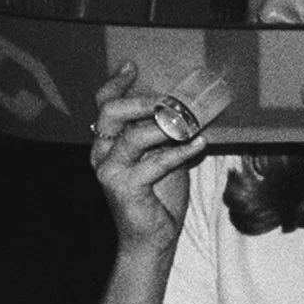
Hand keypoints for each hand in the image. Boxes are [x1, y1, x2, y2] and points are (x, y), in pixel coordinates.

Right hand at [90, 61, 202, 256]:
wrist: (151, 238)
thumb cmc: (158, 194)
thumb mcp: (162, 155)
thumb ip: (165, 133)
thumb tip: (190, 106)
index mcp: (108, 141)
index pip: (104, 104)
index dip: (116, 83)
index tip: (133, 66)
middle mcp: (102, 153)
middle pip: (111, 113)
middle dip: (144, 100)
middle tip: (172, 100)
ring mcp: (110, 171)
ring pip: (134, 136)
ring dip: (167, 125)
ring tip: (192, 121)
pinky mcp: (125, 188)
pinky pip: (155, 163)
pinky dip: (180, 151)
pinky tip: (200, 143)